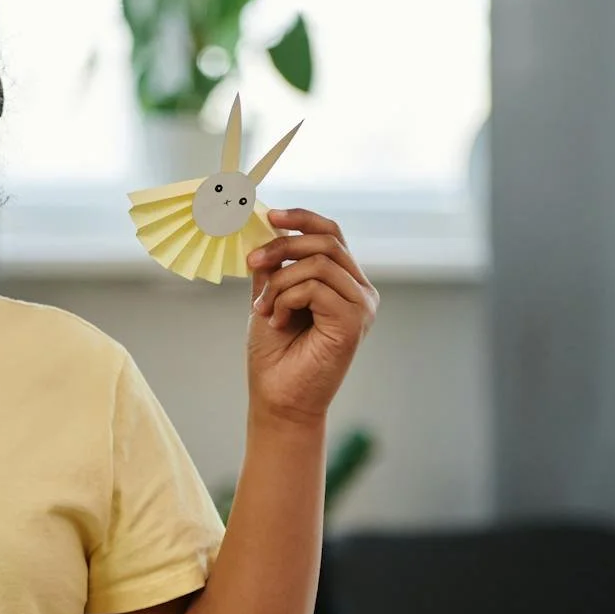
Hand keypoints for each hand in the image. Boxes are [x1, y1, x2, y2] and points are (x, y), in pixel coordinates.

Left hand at [245, 208, 378, 423]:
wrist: (277, 397)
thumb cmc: (275, 353)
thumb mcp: (269, 297)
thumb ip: (274, 267)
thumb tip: (265, 228)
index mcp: (343, 282)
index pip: (331, 234)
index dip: (302, 218)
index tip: (269, 216)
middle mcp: (359, 291)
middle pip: (326, 241)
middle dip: (281, 247)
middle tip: (252, 264)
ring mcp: (362, 306)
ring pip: (318, 264)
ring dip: (279, 282)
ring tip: (265, 308)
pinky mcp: (355, 321)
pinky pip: (316, 287)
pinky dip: (287, 299)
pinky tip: (278, 321)